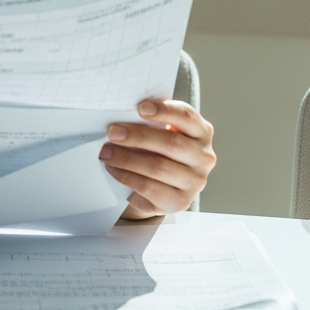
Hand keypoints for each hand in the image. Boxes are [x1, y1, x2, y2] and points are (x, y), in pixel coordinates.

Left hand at [100, 100, 215, 218]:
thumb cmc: (157, 149)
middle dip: (137, 136)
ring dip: (126, 158)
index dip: (164, 110)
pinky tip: (113, 169)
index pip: (186, 116)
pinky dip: (127, 176)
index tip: (139, 107)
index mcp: (201, 131)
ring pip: (158, 167)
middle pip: (171, 143)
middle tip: (112, 132)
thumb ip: (149, 122)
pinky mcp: (181, 201)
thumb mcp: (158, 132)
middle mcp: (204, 156)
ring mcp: (195, 181)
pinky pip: (150, 187)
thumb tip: (120, 116)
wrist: (160, 186)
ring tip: (105, 153)